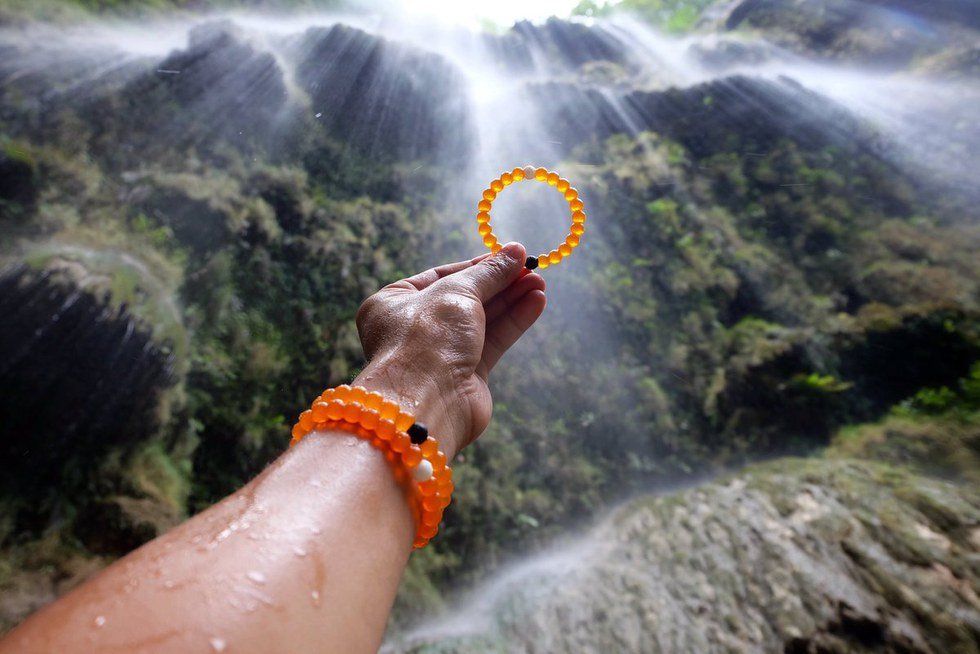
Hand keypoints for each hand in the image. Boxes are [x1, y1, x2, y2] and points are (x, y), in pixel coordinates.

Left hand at [354, 242, 545, 457]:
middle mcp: (414, 328)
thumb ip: (488, 273)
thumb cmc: (426, 338)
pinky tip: (536, 302)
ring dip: (511, 300)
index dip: (477, 266)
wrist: (427, 401)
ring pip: (482, 321)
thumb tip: (514, 251)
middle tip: (531, 269)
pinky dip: (513, 322)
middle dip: (500, 284)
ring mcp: (441, 354)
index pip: (441, 276)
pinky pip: (493, 342)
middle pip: (465, 298)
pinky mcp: (466, 375)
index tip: (509, 256)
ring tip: (540, 283)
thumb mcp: (457, 292)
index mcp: (394, 303)